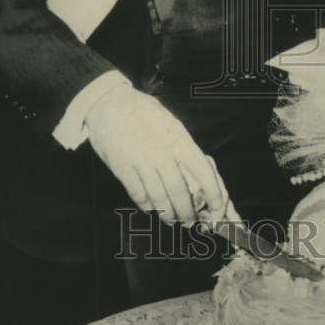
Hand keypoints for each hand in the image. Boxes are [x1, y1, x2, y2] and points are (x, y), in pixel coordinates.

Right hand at [84, 86, 229, 224]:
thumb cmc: (141, 111)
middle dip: (187, 212)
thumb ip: (181, 145)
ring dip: (168, 214)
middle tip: (191, 222)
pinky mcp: (123, 169)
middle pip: (180, 191)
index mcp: (178, 138)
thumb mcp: (169, 122)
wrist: (107, 103)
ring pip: (159, 198)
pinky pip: (139, 195)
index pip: (202, 169)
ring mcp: (141, 161)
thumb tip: (196, 172)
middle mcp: (162, 152)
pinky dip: (147, 207)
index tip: (217, 208)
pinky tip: (152, 210)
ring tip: (173, 220)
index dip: (213, 192)